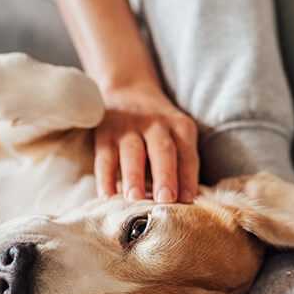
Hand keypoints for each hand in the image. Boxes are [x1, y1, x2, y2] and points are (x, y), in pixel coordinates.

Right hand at [95, 84, 198, 202]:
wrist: (128, 91)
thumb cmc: (160, 129)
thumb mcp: (177, 135)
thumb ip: (181, 164)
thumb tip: (185, 203)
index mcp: (180, 127)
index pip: (187, 155)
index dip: (189, 177)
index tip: (188, 200)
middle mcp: (156, 124)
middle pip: (162, 150)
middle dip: (165, 175)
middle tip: (166, 199)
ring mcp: (128, 127)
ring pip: (132, 153)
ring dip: (133, 176)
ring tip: (134, 199)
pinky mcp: (104, 133)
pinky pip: (104, 157)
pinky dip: (105, 178)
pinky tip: (107, 197)